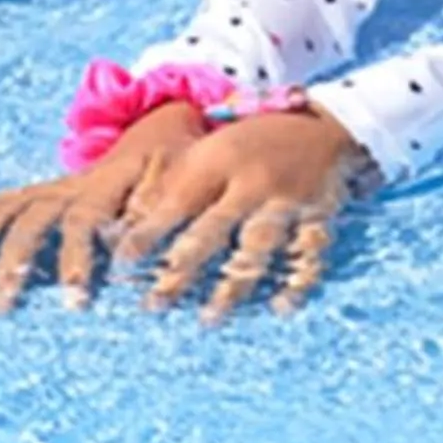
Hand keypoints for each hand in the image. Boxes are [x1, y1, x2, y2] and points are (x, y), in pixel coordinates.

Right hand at [0, 102, 209, 312]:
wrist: (165, 124)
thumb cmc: (179, 164)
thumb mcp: (181, 182)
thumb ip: (159, 209)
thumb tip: (135, 246)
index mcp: (106, 185)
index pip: (82, 222)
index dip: (75, 259)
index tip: (73, 300)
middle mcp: (71, 184)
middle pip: (32, 219)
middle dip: (13, 262)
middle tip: (1, 306)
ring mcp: (53, 185)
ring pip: (7, 210)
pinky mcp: (45, 188)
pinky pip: (5, 198)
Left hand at [115, 105, 369, 321]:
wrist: (322, 125)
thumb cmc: (250, 143)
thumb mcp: (209, 151)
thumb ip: (174, 185)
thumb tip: (127, 224)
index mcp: (220, 159)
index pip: (178, 201)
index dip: (148, 233)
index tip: (121, 262)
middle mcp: (252, 181)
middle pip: (213, 231)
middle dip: (181, 270)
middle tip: (153, 305)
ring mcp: (287, 200)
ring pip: (256, 248)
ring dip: (232, 285)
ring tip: (207, 317)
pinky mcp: (319, 216)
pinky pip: (309, 255)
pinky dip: (297, 282)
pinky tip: (280, 307)